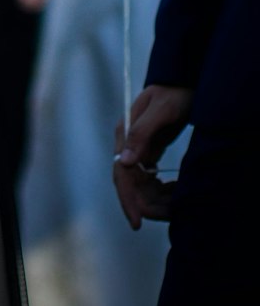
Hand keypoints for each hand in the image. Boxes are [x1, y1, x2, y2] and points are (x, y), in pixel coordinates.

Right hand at [113, 83, 192, 228]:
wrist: (184, 83)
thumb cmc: (173, 94)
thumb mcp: (161, 111)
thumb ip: (141, 133)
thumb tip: (125, 162)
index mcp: (125, 133)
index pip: (121, 173)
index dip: (128, 199)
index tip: (137, 222)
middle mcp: (127, 143)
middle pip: (131, 183)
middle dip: (148, 203)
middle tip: (171, 214)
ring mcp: (138, 148)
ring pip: (141, 184)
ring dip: (157, 198)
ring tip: (178, 202)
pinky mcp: (149, 151)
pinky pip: (151, 179)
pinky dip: (161, 190)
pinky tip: (175, 192)